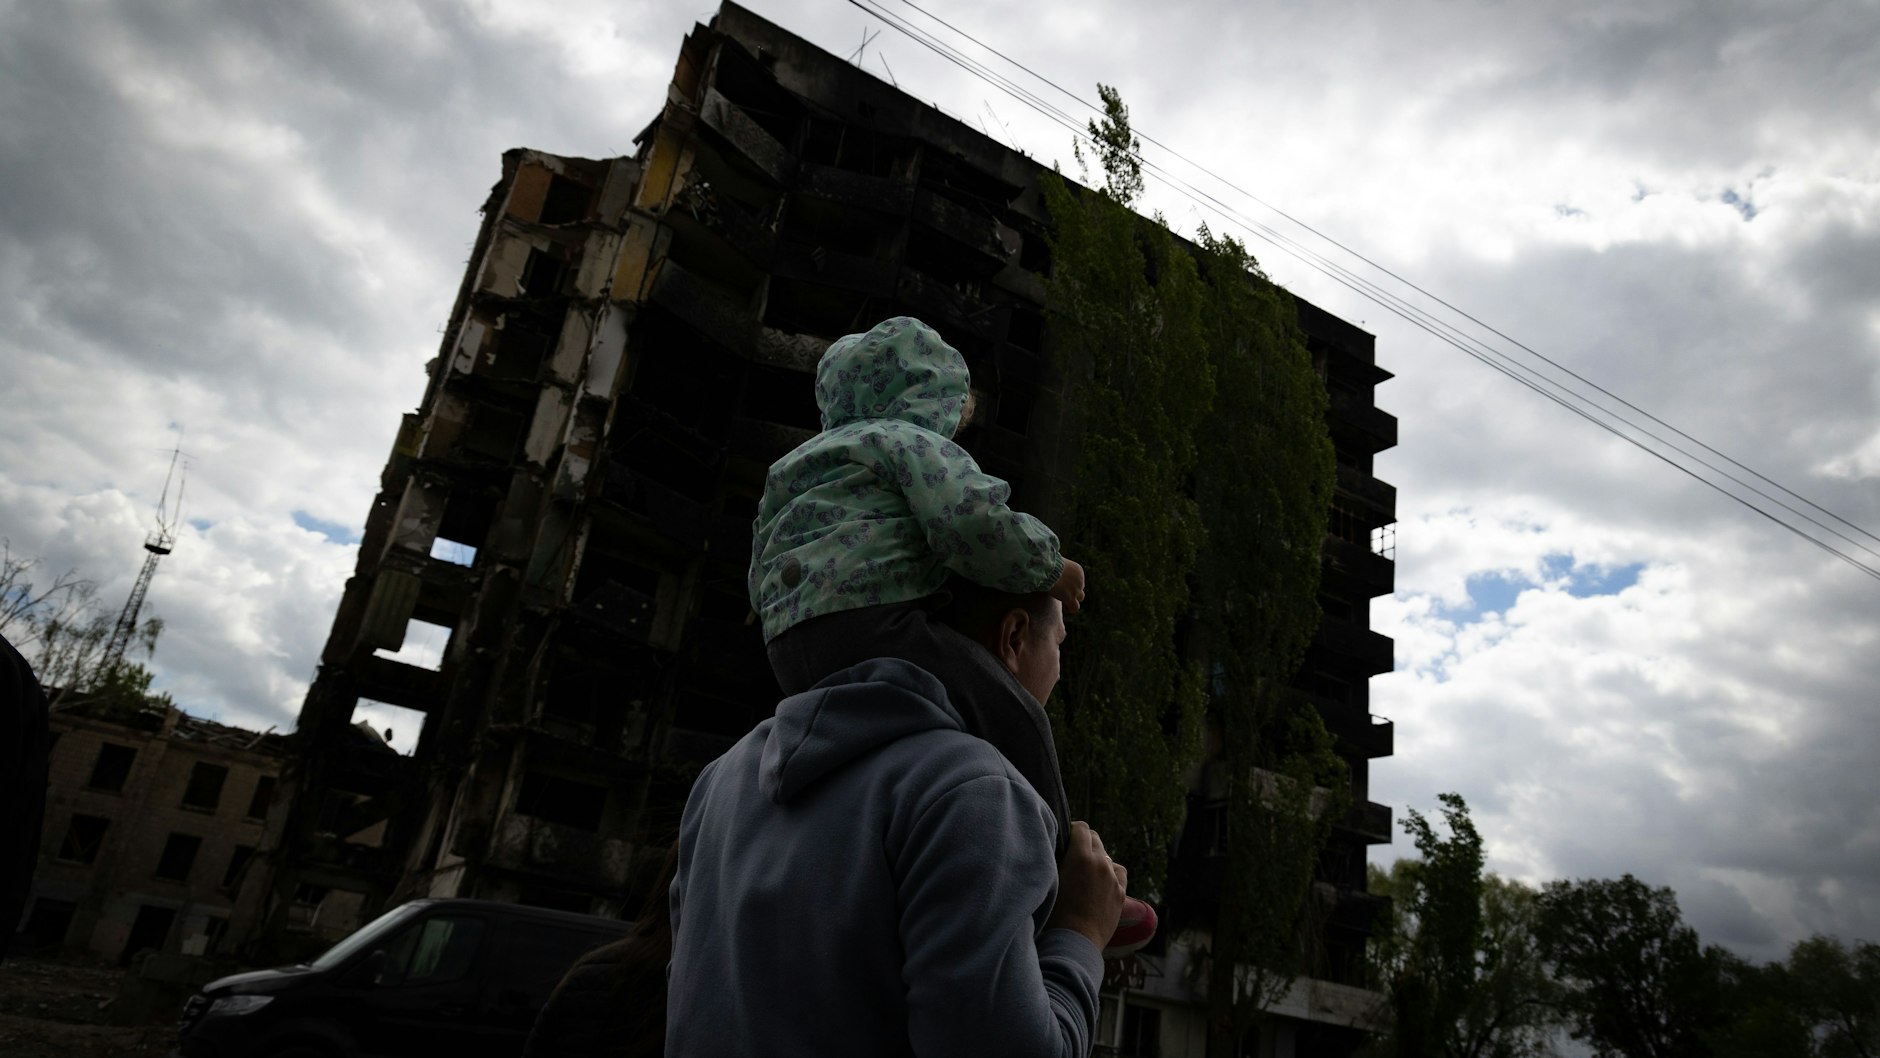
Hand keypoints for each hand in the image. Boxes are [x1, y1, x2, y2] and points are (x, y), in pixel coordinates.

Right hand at [1045, 821, 1125, 952]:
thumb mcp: (1050, 880)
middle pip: (1095, 839)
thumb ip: (1057, 860)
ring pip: (1107, 856)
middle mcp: (1100, 863)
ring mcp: (1113, 878)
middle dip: (1084, 842)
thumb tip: (1057, 849)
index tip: (1065, 839)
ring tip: (1086, 872)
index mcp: (1081, 856)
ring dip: (1097, 858)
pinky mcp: (1121, 893)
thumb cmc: (1054, 913)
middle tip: (1072, 855)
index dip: (1072, 830)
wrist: (1075, 941)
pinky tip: (1102, 881)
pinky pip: (1118, 873)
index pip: (1082, 828)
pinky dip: (1111, 873)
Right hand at [1051, 559, 1085, 614]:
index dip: (1070, 583)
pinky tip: (1065, 606)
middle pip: (1079, 588)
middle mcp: (1080, 580)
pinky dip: (1071, 608)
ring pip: (1080, 598)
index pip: (1078, 579)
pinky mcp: (1070, 598)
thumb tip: (1051, 560)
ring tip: (1064, 600)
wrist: (1048, 568)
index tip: (1061, 583)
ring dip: (1073, 599)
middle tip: (1061, 591)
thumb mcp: (1057, 561)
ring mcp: (1076, 590)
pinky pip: (1075, 607)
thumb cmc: (1048, 562)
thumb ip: (1059, 565)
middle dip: (1072, 590)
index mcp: (1078, 570)